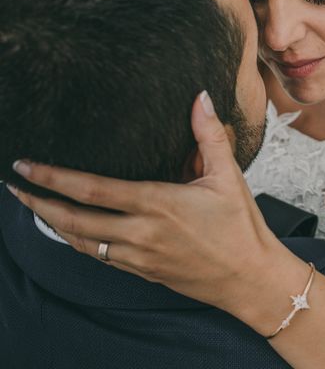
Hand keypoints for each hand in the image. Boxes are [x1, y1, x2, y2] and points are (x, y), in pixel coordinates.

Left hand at [8, 91, 305, 333]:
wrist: (250, 278)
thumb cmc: (240, 227)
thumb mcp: (227, 177)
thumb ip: (209, 136)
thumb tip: (202, 98)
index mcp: (158, 204)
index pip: (92, 189)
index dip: (53, 177)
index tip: (26, 166)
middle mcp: (141, 233)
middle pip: (73, 220)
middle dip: (38, 203)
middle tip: (15, 188)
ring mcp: (139, 257)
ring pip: (82, 243)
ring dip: (54, 225)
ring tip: (37, 208)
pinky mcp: (144, 272)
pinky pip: (100, 258)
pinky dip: (79, 244)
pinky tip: (75, 235)